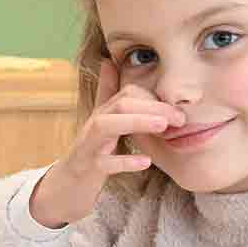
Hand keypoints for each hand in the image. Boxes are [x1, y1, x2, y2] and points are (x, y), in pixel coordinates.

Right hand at [28, 59, 184, 228]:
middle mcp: (95, 125)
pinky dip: (124, 162)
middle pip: (120, 104)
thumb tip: (108, 62)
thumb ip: (107, 92)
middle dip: (151, 106)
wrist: (68, 184)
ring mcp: (89, 146)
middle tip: (179, 117)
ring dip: (136, 122)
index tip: (178, 108)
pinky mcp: (88, 168)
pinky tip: (145, 162)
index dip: (153, 97)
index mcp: (104, 113)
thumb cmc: (92, 151)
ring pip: (107, 126)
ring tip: (163, 126)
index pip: (128, 93)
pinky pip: (104, 164)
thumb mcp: (101, 120)